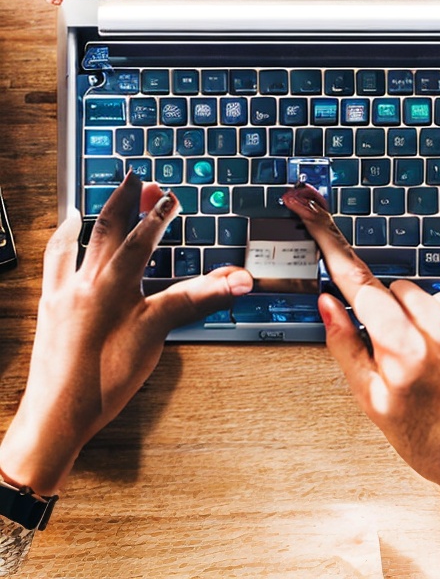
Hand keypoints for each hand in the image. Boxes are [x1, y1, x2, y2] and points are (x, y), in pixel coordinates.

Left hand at [0, 174, 252, 495]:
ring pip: (75, 243)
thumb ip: (197, 300)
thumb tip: (237, 281)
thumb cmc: (104, 378)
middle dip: (124, 201)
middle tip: (134, 179)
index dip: (160, 216)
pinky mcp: (49, 309)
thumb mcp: (157, 334)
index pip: (143, 239)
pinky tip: (63, 245)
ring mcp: (63, 294)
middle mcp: (84, 281)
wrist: (58, 413)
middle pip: (107, 229)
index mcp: (112, 283)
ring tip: (88, 203)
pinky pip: (53, 265)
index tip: (171, 198)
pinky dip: (59, 246)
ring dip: (88, 218)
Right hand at [282, 184, 439, 518]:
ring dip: (399, 312)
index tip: (305, 204)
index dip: (326, 239)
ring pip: (409, 291)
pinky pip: (437, 298)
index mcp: (399, 348)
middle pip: (382, 287)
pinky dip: (426, 314)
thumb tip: (327, 301)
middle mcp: (432, 328)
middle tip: (379, 351)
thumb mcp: (370, 400)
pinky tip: (429, 348)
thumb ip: (345, 345)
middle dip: (371, 308)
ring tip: (409, 357)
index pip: (356, 281)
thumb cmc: (420, 436)